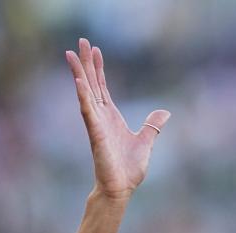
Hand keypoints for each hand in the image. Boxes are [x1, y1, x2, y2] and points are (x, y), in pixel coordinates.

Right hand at [65, 37, 170, 199]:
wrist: (122, 188)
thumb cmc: (129, 167)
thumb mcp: (146, 140)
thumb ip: (152, 125)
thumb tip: (165, 112)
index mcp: (111, 117)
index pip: (102, 87)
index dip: (98, 69)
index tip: (94, 50)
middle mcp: (100, 117)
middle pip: (91, 84)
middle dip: (86, 63)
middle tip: (81, 41)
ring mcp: (96, 124)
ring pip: (85, 93)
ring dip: (79, 73)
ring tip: (71, 54)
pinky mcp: (96, 134)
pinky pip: (87, 111)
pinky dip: (83, 96)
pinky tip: (79, 81)